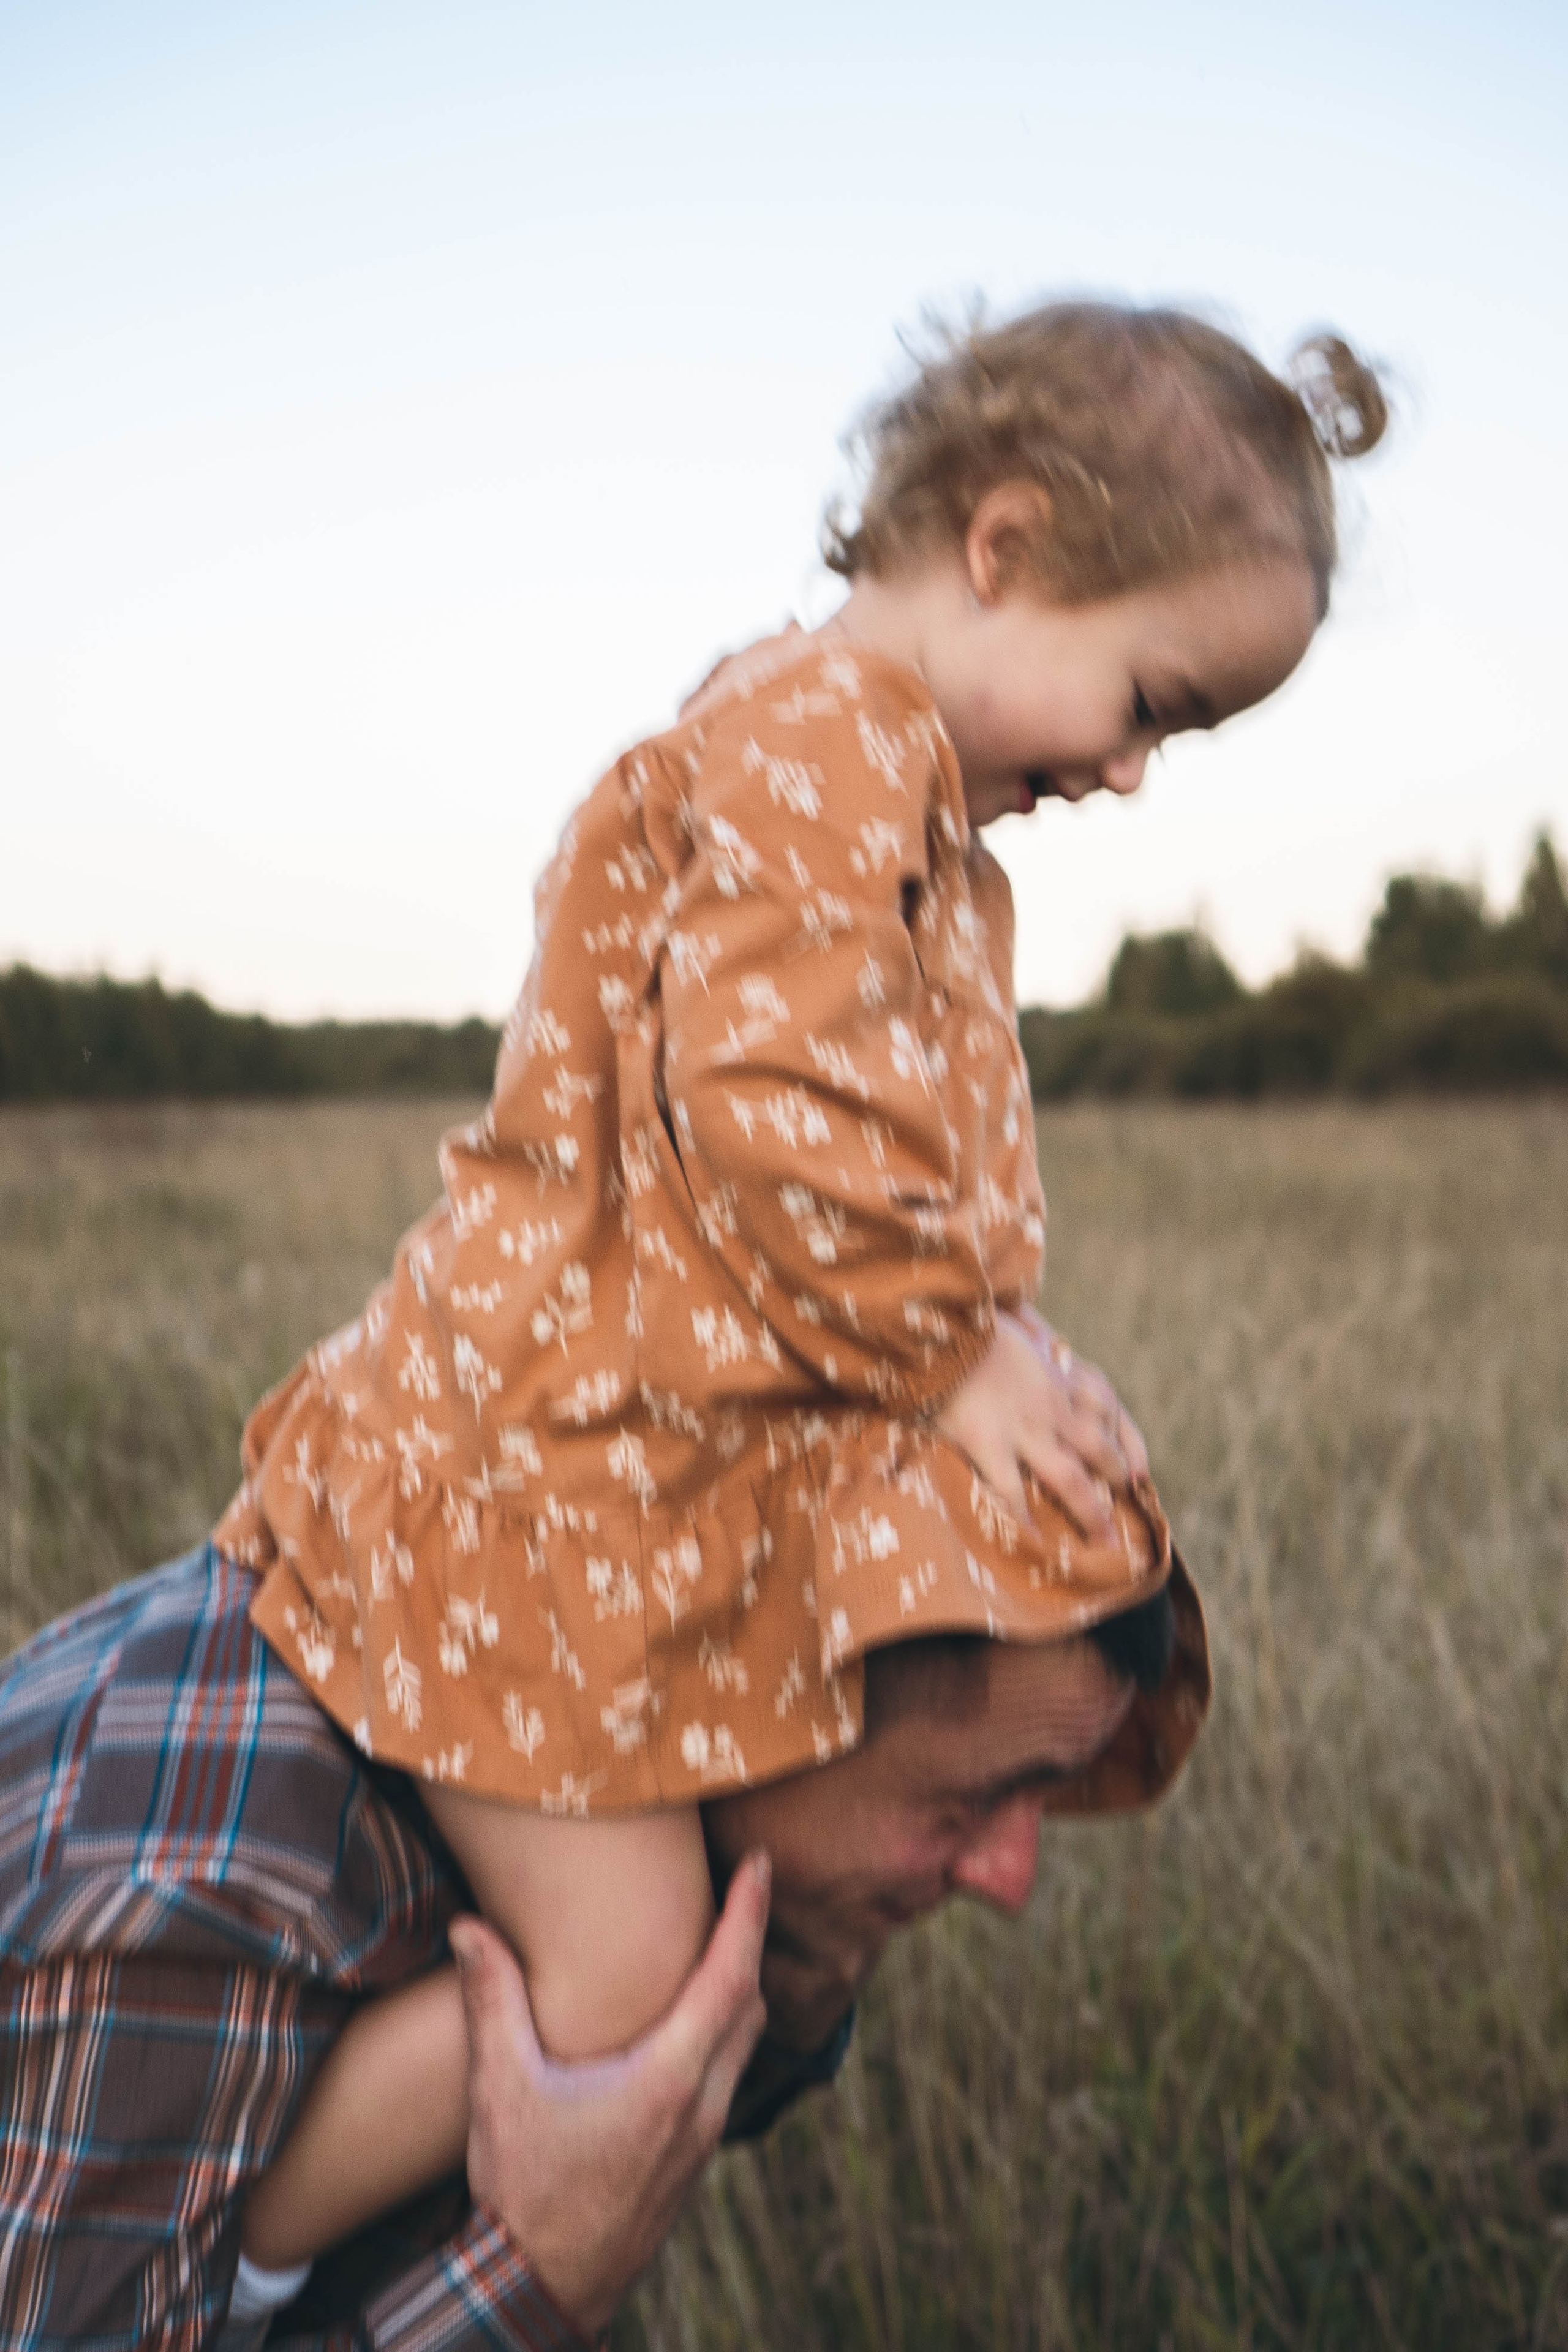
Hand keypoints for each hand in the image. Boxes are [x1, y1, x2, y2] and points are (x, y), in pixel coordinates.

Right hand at [450, 1850, 770, 2335]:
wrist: (541, 2290)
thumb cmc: (522, 2190)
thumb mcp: (501, 2090)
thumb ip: (491, 2000)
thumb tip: (467, 1927)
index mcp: (666, 2080)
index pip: (730, 1977)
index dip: (749, 1914)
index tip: (761, 1864)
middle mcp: (700, 2106)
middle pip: (752, 2004)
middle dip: (750, 1941)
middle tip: (743, 1888)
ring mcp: (703, 2139)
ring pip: (746, 2045)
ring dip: (740, 1990)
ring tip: (721, 1944)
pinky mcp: (694, 2162)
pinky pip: (729, 2079)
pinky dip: (725, 2034)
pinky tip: (691, 2024)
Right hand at [934, 1310, 1146, 1532]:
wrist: (938, 1326)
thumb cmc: (970, 1328)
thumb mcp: (1016, 1337)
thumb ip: (1034, 1355)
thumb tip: (1043, 1355)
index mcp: (1057, 1376)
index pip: (1108, 1410)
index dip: (1127, 1443)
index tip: (1137, 1472)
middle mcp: (1051, 1406)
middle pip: (1099, 1450)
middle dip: (1118, 1481)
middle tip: (1127, 1508)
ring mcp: (1023, 1427)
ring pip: (1070, 1479)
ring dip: (1090, 1512)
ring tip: (1101, 1541)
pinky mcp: (988, 1442)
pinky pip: (1012, 1490)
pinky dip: (1023, 1519)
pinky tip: (1031, 1540)